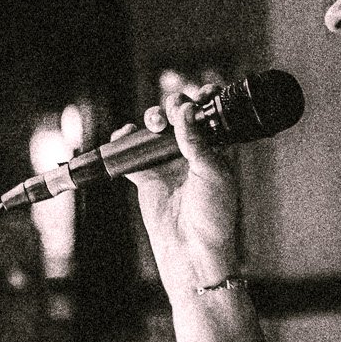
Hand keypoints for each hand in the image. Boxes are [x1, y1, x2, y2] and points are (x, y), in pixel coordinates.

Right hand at [112, 90, 239, 297]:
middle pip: (179, 117)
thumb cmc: (212, 215)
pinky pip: (132, 154)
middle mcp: (192, 154)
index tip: (203, 92)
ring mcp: (168, 165)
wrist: (191, 249)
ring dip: (152, 119)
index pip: (209, 116)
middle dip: (174, 106)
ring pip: (155, 130)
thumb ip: (196, 140)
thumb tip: (185, 110)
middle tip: (174, 111)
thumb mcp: (212, 172)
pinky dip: (124, 141)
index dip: (204, 100)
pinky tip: (124, 135)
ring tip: (153, 124)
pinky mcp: (147, 178)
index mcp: (215, 151)